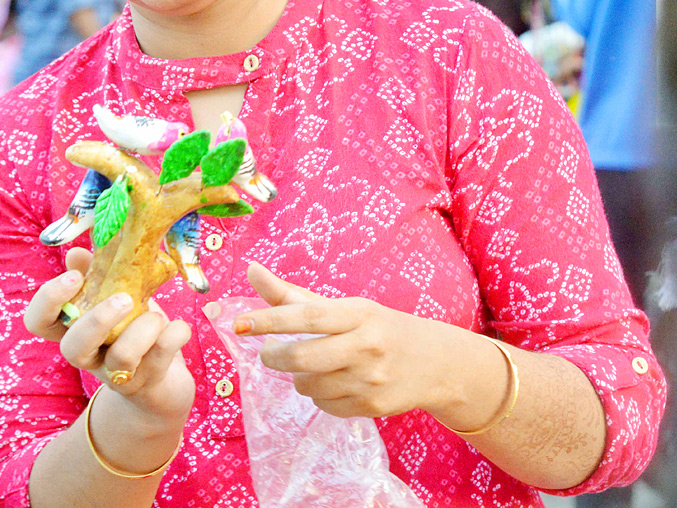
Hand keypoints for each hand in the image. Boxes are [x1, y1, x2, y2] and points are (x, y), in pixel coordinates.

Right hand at [23, 247, 194, 427]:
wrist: (161, 381)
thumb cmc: (131, 330)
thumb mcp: (112, 299)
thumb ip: (94, 274)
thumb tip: (77, 253)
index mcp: (74, 331)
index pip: (38, 322)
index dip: (48, 300)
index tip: (75, 277)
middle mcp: (90, 357)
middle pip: (72, 348)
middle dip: (97, 321)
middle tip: (124, 299)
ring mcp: (118, 374)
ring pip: (121, 358)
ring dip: (143, 330)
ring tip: (157, 317)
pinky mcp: (149, 385)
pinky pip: (160, 361)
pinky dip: (173, 337)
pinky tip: (179, 327)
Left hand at [235, 263, 461, 418]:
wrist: (436, 363)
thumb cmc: (380, 328)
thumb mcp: (345, 307)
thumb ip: (293, 295)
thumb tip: (250, 270)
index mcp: (359, 313)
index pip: (307, 316)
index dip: (270, 320)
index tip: (240, 323)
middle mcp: (367, 345)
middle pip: (303, 358)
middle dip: (275, 357)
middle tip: (268, 353)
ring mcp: (371, 379)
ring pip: (309, 385)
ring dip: (298, 377)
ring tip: (312, 366)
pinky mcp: (373, 406)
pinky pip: (324, 405)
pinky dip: (318, 395)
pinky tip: (333, 383)